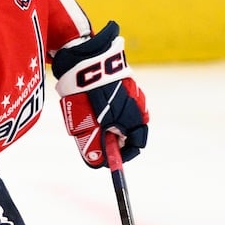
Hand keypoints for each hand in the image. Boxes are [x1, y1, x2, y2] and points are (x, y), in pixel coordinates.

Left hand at [52, 21, 149, 167]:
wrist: (85, 61)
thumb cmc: (88, 98)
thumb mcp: (89, 127)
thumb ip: (96, 146)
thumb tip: (99, 163)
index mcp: (135, 119)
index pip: (136, 144)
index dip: (122, 155)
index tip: (108, 158)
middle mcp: (139, 105)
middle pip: (130, 130)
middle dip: (114, 137)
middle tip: (95, 136)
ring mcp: (133, 91)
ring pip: (125, 114)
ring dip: (111, 120)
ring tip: (90, 115)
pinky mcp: (124, 79)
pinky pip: (119, 100)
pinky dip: (109, 106)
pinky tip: (92, 100)